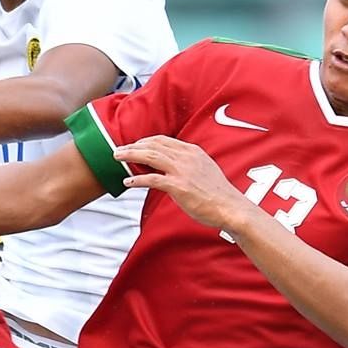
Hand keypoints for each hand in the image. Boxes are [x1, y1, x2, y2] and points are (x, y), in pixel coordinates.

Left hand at [111, 136, 247, 231]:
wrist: (230, 207)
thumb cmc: (218, 194)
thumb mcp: (204, 170)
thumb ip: (188, 164)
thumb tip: (172, 167)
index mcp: (192, 151)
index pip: (162, 140)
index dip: (144, 141)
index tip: (133, 146)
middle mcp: (186, 157)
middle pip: (153, 145)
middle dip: (133, 146)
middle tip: (118, 150)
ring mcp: (182, 171)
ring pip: (150, 157)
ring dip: (130, 156)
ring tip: (117, 158)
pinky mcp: (179, 186)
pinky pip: (152, 179)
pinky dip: (137, 179)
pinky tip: (128, 181)